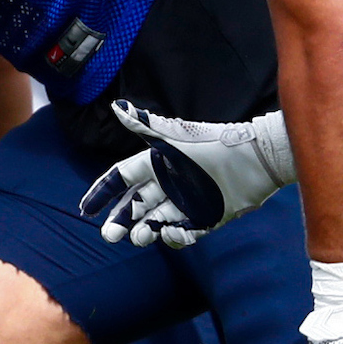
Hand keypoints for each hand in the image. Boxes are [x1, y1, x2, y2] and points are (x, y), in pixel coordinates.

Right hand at [79, 103, 295, 246]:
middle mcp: (169, 184)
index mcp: (157, 163)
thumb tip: (117, 107)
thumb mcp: (176, 136)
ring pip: (155, 221)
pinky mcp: (207, 217)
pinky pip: (184, 232)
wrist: (255, 158)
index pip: (122, 179)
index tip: (86, 209)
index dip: (103, 192)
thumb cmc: (214, 142)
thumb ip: (146, 125)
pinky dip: (176, 236)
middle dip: (120, 220)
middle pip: (134, 206)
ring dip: (144, 230)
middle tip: (110, 235)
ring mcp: (187, 202)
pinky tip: (172, 233)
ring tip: (140, 236)